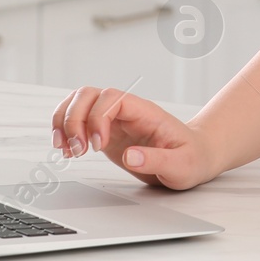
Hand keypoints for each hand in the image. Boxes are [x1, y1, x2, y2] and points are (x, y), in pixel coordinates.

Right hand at [51, 87, 217, 190]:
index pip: (112, 99)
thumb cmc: (191, 158)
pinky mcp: (105, 131)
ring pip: (79, 102)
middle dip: (74, 120)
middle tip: (77, 150)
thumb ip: (158, 160)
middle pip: (89, 95)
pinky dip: (65, 130)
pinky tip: (66, 149)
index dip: (97, 118)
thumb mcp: (182, 165)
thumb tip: (130, 156)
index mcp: (145, 112)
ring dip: (64, 121)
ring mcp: (114, 119)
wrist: (195, 157)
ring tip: (65, 149)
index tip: (99, 146)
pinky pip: (78, 119)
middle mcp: (126, 110)